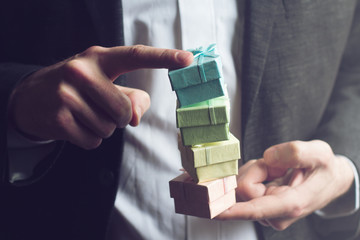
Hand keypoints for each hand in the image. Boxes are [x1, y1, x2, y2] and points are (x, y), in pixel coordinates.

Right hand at [8, 45, 192, 148]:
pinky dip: (90, 139)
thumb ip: (131, 97)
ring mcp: (67, 94)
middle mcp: (82, 70)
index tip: (188, 59)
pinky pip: (93, 141)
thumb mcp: (104, 83)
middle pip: (124, 110)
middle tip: (101, 109)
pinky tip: (75, 125)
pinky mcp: (58, 119)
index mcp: (99, 58)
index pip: (136, 56)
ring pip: (109, 128)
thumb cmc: (78, 88)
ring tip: (84, 114)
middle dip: (119, 118)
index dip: (164, 57)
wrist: (32, 97)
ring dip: (103, 128)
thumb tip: (135, 118)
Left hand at [217, 140, 353, 229]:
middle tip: (279, 165)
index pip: (255, 209)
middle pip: (243, 188)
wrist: (330, 179)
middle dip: (257, 170)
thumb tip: (269, 157)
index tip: (214, 211)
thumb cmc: (324, 168)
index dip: (233, 210)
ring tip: (280, 170)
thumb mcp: (319, 152)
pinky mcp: (260, 206)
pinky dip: (255, 173)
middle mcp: (275, 213)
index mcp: (291, 204)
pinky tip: (273, 173)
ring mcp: (267, 211)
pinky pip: (244, 184)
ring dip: (257, 171)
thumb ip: (296, 152)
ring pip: (242, 185)